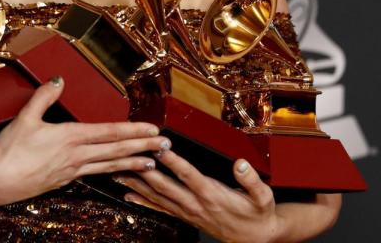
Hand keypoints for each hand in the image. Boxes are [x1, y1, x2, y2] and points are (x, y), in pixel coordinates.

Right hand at [0, 77, 168, 205]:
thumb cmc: (9, 152)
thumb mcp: (25, 118)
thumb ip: (44, 97)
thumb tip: (59, 79)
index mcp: (70, 137)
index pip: (109, 133)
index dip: (133, 130)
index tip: (153, 130)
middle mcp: (76, 156)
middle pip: (116, 150)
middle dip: (143, 147)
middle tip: (166, 147)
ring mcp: (72, 171)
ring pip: (109, 166)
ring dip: (132, 163)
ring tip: (151, 164)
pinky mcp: (64, 180)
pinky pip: (95, 175)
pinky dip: (111, 173)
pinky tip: (117, 173)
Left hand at [114, 145, 280, 242]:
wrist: (255, 238)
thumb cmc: (258, 215)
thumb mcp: (263, 197)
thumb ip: (251, 180)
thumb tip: (241, 164)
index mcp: (212, 195)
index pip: (188, 174)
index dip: (172, 160)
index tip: (159, 147)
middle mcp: (196, 203)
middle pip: (165, 186)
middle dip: (144, 170)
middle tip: (128, 156)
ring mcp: (188, 212)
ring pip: (157, 197)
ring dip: (137, 184)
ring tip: (118, 172)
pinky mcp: (185, 217)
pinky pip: (160, 209)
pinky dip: (143, 202)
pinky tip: (128, 195)